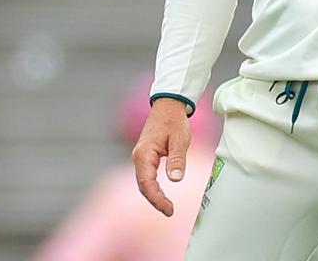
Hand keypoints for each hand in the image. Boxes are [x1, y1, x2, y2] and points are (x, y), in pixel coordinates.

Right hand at [131, 97, 190, 216]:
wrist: (168, 105)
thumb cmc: (174, 120)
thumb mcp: (179, 139)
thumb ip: (176, 159)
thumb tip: (175, 180)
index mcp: (144, 154)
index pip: (146, 183)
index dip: (156, 198)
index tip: (168, 208)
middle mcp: (138, 157)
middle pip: (143, 185)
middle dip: (155, 200)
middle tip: (170, 211)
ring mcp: (140, 157)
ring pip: (144, 182)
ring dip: (154, 195)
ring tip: (167, 207)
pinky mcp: (145, 157)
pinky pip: (146, 176)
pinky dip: (153, 187)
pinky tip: (162, 194)